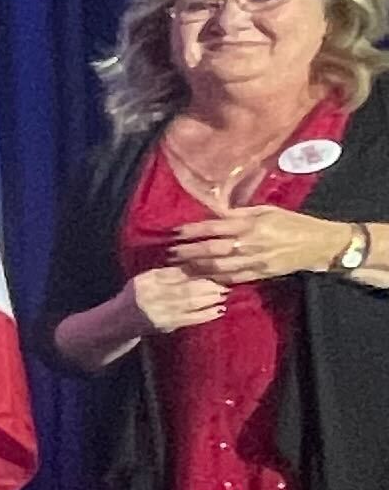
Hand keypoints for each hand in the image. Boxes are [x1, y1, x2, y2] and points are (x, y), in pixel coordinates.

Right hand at [124, 261, 232, 335]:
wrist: (119, 321)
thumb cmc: (138, 295)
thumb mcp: (146, 279)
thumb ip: (167, 273)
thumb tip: (196, 264)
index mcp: (147, 280)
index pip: (176, 274)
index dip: (197, 272)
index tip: (214, 270)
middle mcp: (151, 296)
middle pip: (185, 289)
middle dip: (207, 287)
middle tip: (224, 284)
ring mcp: (158, 312)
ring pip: (190, 304)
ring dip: (210, 300)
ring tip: (224, 295)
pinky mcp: (165, 326)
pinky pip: (190, 320)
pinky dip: (206, 315)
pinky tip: (219, 311)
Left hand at [168, 208, 350, 284]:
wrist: (320, 245)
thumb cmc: (293, 223)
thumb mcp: (267, 211)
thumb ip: (240, 213)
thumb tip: (214, 212)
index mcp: (251, 224)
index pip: (214, 227)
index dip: (192, 230)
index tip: (175, 232)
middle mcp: (249, 243)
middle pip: (210, 250)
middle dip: (187, 252)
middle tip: (169, 252)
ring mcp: (254, 261)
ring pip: (217, 267)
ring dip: (196, 267)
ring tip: (179, 266)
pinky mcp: (259, 274)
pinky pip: (232, 278)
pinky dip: (215, 278)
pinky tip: (202, 277)